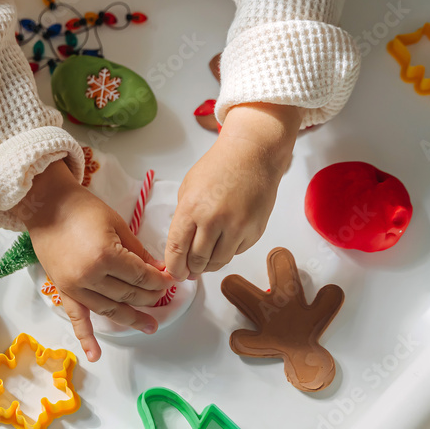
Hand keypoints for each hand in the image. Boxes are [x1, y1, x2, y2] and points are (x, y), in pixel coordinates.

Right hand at [15, 160, 173, 361]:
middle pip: (128, 294)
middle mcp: (90, 276)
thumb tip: (159, 270)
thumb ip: (138, 251)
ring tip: (150, 326)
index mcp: (106, 256)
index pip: (141, 276)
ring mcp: (74, 287)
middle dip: (149, 296)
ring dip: (131, 319)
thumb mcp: (117, 224)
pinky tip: (95, 355)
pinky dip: (86, 338)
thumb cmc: (82, 209)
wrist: (46, 206)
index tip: (171, 281)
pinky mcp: (63, 291)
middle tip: (162, 296)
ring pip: (110, 309)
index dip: (159, 280)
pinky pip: (77, 318)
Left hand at [165, 102, 300, 279]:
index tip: (174, 274)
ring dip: (209, 264)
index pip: (177, 250)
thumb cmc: (218, 168)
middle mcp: (214, 221)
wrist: (253, 154)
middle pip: (198, 261)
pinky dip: (228, 251)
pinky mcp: (255, 231)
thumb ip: (183, 219)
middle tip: (189, 270)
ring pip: (218, 262)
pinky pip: (236, 252)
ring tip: (205, 259)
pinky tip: (226, 238)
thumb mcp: (188, 189)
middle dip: (191, 269)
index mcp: (192, 209)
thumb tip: (180, 250)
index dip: (174, 268)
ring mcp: (237, 227)